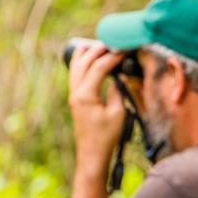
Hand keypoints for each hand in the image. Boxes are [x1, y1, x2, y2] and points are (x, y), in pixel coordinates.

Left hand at [68, 43, 127, 177]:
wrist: (92, 155)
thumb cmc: (106, 137)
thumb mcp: (118, 113)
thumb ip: (117, 91)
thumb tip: (119, 76)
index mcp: (86, 96)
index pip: (98, 68)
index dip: (112, 57)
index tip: (124, 51)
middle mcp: (76, 93)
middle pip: (83, 63)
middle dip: (97, 50)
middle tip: (111, 43)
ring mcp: (73, 96)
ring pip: (75, 68)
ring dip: (85, 55)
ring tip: (96, 45)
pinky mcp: (75, 100)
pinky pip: (75, 76)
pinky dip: (80, 65)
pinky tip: (87, 61)